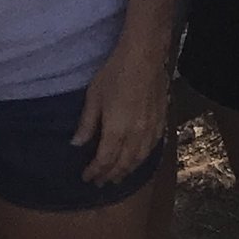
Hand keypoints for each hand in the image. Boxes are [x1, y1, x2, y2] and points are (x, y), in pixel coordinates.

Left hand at [72, 30, 174, 182]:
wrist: (145, 55)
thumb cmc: (116, 72)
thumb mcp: (94, 96)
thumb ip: (87, 124)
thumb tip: (76, 144)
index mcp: (117, 130)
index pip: (105, 160)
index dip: (95, 171)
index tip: (86, 177)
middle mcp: (136, 134)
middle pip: (123, 164)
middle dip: (110, 175)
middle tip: (100, 183)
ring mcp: (151, 128)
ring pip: (140, 158)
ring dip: (128, 170)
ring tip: (118, 177)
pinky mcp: (161, 119)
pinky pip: (153, 147)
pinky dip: (144, 158)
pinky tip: (139, 158)